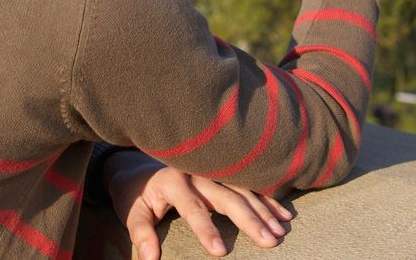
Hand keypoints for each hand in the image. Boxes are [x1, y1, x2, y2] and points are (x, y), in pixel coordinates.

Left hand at [104, 151, 290, 259]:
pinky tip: (284, 215)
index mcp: (172, 180)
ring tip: (280, 231)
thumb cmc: (136, 194)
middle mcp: (195, 170)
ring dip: (263, 210)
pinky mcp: (222, 171)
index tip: (221, 252)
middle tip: (268, 241)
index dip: (206, 229)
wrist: (138, 166)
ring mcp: (211, 169)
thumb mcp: (132, 212)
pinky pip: (248, 184)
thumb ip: (141, 234)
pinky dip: (267, 200)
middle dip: (249, 219)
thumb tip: (149, 259)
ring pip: (242, 188)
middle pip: (226, 195)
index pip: (192, 207)